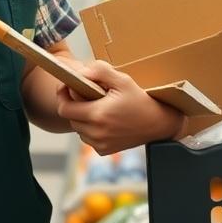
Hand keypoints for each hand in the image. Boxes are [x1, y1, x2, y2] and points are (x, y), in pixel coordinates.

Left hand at [55, 61, 185, 155]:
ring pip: (78, 129)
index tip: (67, 86)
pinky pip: (88, 138)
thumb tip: (81, 73)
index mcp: (97, 114)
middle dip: (74, 104)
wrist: (158, 123)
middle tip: (87, 94)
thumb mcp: (122, 80)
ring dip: (82, 117)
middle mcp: (96, 133)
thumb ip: (100, 71)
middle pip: (70, 117)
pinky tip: (104, 119)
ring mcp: (100, 144)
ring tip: (96, 106)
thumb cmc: (140, 100)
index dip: (62, 95)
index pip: (64, 108)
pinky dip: (90, 129)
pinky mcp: (105, 150)